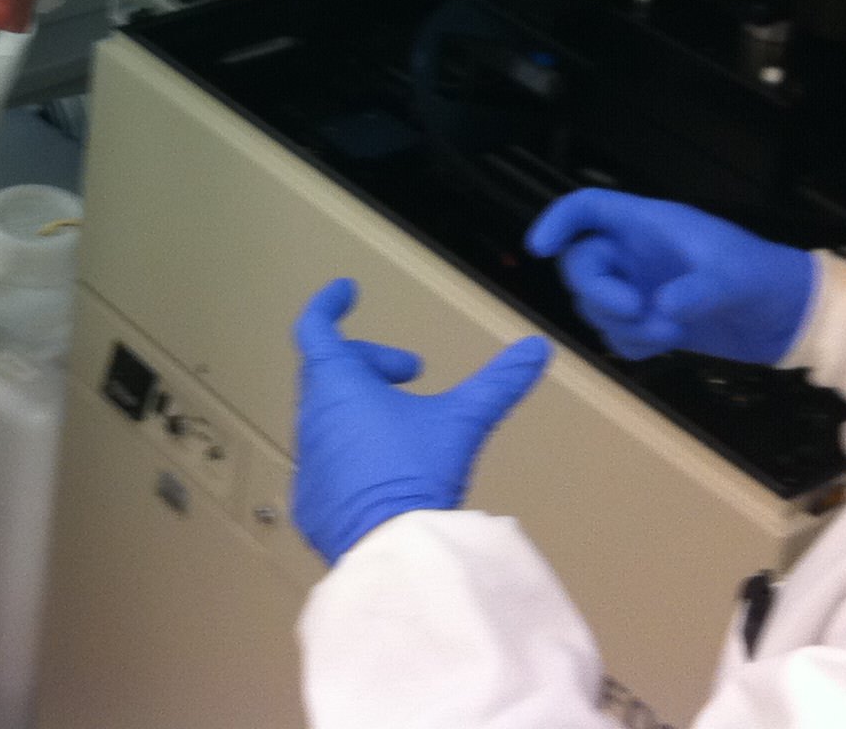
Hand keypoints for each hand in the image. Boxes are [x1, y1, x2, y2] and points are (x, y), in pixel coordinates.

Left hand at [288, 277, 550, 564]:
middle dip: (371, 364)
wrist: (392, 554)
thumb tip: (539, 347)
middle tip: (411, 374)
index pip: (315, 328)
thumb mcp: (463, 422)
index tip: (348, 291)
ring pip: (328, 418)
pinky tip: (384, 475)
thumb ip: (498, 383)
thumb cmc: (419, 471)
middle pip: (330, 373)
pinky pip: (327, 465)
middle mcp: (312, 417)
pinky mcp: (310, 504)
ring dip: (361, 409)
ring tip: (404, 425)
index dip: (329, 304)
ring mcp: (306, 463)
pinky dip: (351, 456)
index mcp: (338, 385)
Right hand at [525, 189, 816, 363]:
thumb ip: (699, 289)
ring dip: (620, 325)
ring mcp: (641, 289)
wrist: (791, 317)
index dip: (558, 220)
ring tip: (666, 335)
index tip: (540, 248)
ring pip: (595, 306)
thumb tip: (659, 308)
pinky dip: (630, 346)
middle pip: (582, 265)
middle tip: (635, 311)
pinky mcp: (650, 323)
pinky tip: (664, 348)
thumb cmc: (764, 277)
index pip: (588, 209)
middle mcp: (636, 255)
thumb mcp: (736, 277)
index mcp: (649, 225)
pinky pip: (616, 335)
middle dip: (599, 293)